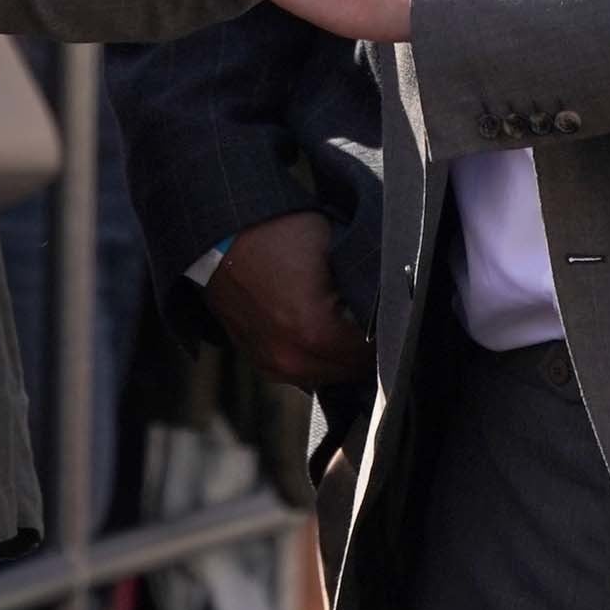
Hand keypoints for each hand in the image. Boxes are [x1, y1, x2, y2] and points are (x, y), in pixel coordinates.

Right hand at [203, 211, 373, 390]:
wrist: (219, 233)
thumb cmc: (276, 234)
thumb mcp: (335, 247)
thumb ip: (365, 285)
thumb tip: (390, 303)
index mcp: (314, 333)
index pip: (370, 355)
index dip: (386, 338)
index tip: (390, 321)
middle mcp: (290, 358)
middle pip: (347, 372)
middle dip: (361, 352)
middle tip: (369, 325)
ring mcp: (269, 362)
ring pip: (322, 376)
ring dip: (335, 357)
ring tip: (341, 327)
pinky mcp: (255, 358)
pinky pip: (296, 371)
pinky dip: (310, 357)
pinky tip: (314, 331)